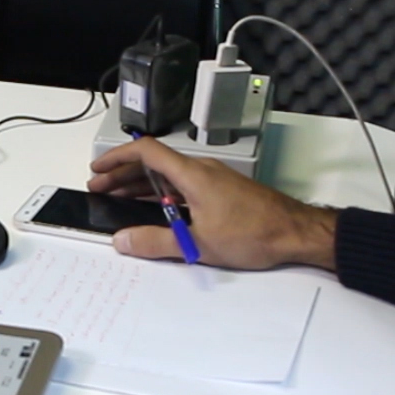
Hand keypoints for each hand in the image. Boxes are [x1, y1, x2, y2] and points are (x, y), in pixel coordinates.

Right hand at [87, 138, 339, 269]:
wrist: (294, 232)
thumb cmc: (256, 232)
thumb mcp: (198, 243)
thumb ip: (155, 241)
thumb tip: (124, 241)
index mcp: (193, 174)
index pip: (146, 152)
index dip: (117, 157)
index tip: (99, 169)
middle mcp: (201, 170)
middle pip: (153, 163)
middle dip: (123, 174)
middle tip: (101, 188)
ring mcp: (212, 179)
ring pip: (168, 175)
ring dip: (141, 185)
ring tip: (119, 198)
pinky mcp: (221, 191)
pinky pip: (183, 185)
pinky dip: (162, 193)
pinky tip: (155, 209)